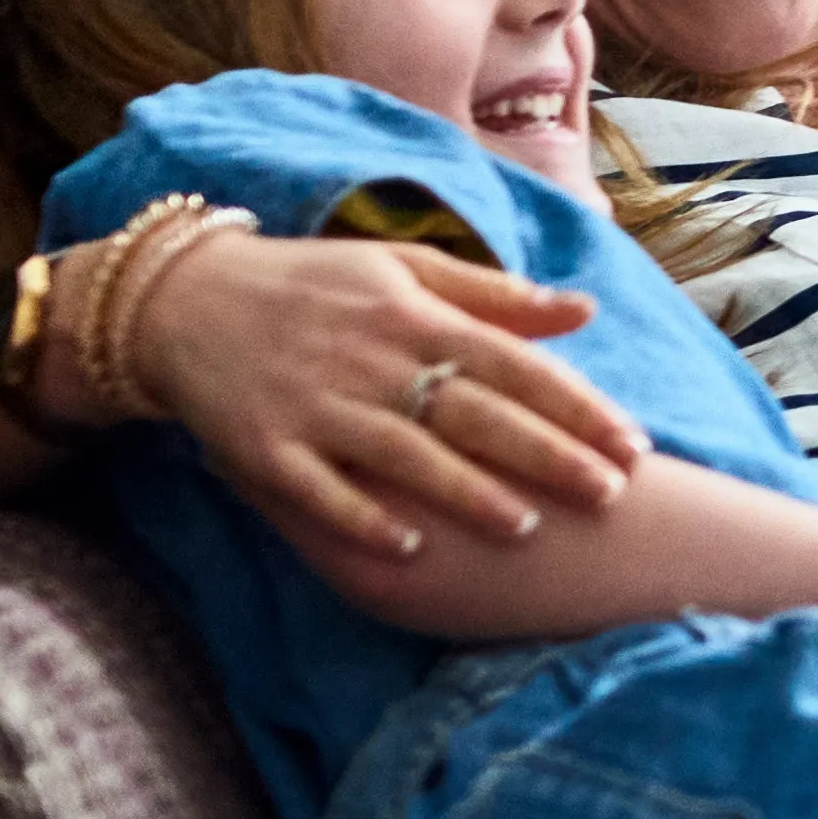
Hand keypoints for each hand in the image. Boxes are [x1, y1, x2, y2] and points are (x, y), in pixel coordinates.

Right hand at [132, 233, 650, 564]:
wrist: (184, 300)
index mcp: (414, 315)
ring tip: (526, 527)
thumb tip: (585, 311)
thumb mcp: (403, 269)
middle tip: (609, 494)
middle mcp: (372, 359)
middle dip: (544, 455)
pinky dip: (361, 518)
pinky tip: (408, 548)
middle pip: (473, 413)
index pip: (513, 364)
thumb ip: (494, 296)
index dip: (577, 405)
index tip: (633, 444)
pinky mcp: (265, 445)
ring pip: (403, 454)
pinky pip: (319, 490)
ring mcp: (316, 405)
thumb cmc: (315, 286)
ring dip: (464, 492)